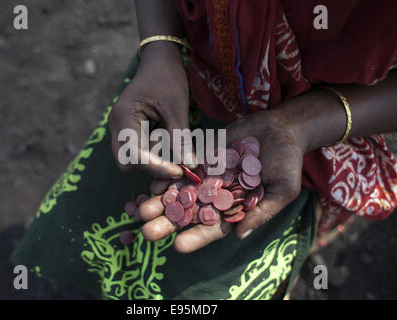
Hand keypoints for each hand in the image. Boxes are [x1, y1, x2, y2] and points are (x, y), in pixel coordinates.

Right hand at [109, 42, 194, 177]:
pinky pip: (137, 149)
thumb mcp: (176, 107)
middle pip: (127, 162)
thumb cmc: (167, 78)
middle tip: (174, 156)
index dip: (156, 167)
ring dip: (153, 156)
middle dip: (151, 165)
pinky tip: (166, 135)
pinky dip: (153, 150)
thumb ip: (180, 138)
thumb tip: (190, 166)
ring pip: (131, 158)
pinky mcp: (128, 130)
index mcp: (124, 117)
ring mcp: (120, 128)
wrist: (159, 60)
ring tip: (169, 136)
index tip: (179, 170)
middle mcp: (116, 125)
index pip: (133, 155)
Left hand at [137, 106, 305, 252]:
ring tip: (141, 209)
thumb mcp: (284, 190)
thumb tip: (239, 236)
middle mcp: (219, 195)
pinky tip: (154, 182)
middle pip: (191, 212)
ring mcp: (210, 176)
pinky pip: (185, 167)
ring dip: (162, 201)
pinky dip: (170, 175)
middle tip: (147, 232)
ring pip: (182, 192)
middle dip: (169, 222)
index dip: (197, 237)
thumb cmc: (288, 163)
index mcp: (236, 208)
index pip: (214, 227)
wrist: (282, 129)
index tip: (177, 246)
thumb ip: (261, 212)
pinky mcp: (205, 157)